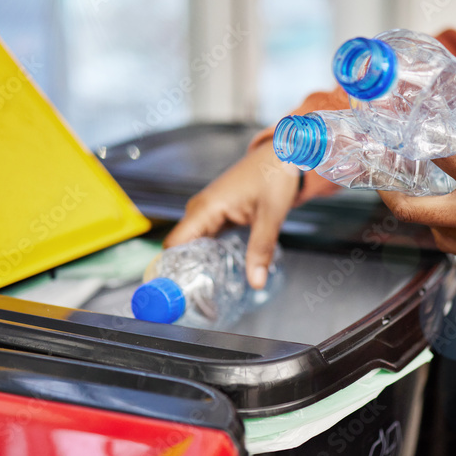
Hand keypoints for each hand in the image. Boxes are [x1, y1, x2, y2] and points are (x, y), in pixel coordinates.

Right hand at [164, 143, 298, 288]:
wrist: (283, 155)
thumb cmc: (275, 175)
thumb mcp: (270, 216)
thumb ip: (261, 250)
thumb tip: (256, 282)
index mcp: (206, 208)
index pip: (174, 244)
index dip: (171, 268)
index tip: (177, 292)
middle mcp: (200, 209)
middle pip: (180, 247)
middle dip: (185, 271)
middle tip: (195, 299)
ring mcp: (206, 210)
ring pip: (191, 243)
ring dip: (196, 263)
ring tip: (205, 290)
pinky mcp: (216, 213)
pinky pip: (203, 237)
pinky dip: (206, 253)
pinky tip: (216, 270)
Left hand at [379, 79, 455, 271]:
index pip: (440, 158)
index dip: (419, 139)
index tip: (407, 125)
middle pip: (410, 210)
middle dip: (389, 189)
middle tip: (383, 169)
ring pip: (428, 228)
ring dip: (420, 206)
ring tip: (419, 182)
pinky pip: (447, 241)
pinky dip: (441, 224)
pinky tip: (450, 203)